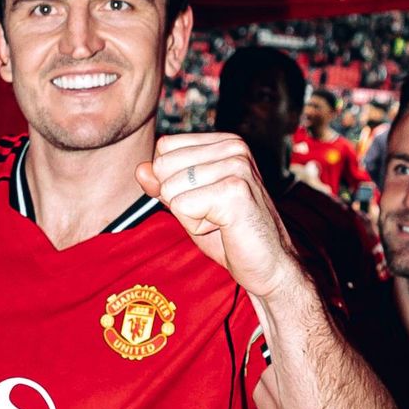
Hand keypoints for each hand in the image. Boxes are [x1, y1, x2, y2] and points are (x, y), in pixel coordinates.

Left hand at [135, 132, 297, 298]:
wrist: (268, 266)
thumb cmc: (229, 234)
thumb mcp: (188, 205)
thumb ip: (163, 185)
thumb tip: (140, 169)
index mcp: (226, 142)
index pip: (164, 148)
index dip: (172, 182)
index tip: (205, 200)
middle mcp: (234, 147)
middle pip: (162, 166)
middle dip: (178, 200)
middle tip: (213, 214)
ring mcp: (236, 166)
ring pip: (170, 188)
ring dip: (189, 216)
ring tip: (221, 221)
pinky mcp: (234, 190)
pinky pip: (182, 207)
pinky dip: (195, 227)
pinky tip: (224, 228)